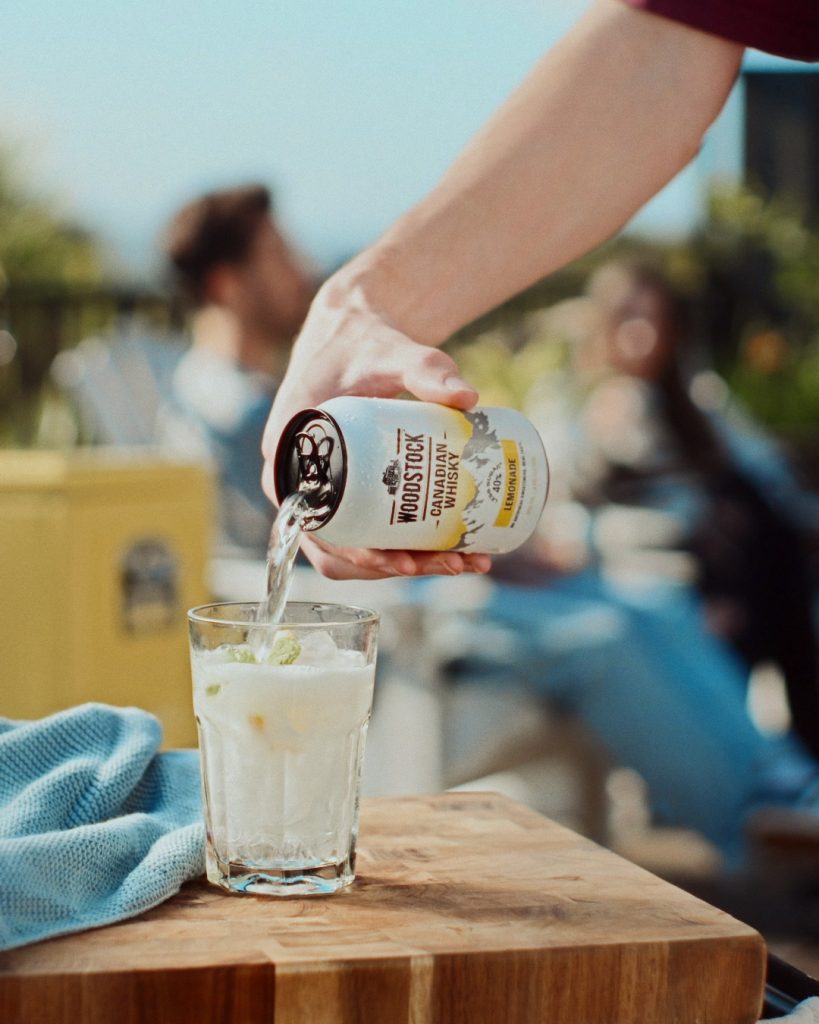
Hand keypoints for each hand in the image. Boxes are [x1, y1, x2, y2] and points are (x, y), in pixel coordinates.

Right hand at [261, 278, 491, 579]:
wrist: (358, 334)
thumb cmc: (363, 343)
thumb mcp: (392, 352)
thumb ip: (426, 366)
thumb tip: (468, 398)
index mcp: (287, 452)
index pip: (311, 522)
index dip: (352, 551)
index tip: (400, 558)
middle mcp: (297, 481)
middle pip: (336, 547)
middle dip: (394, 566)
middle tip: (450, 562)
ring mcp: (322, 490)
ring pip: (354, 548)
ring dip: (405, 564)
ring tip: (463, 560)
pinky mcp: (346, 491)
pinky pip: (366, 531)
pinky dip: (404, 546)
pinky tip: (453, 549)